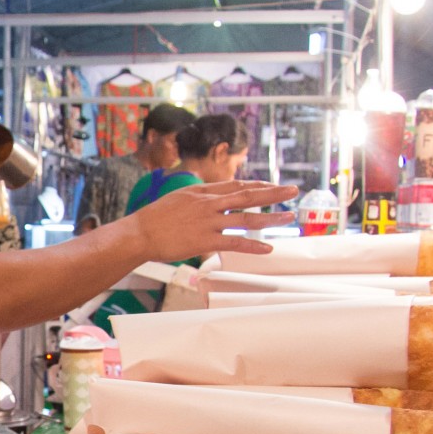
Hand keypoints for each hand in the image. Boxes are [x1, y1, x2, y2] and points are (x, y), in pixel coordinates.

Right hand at [130, 180, 297, 261]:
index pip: (237, 185)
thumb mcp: (178, 198)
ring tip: (289, 218)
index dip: (258, 185)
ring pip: (247, 218)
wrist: (139, 233)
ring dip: (271, 218)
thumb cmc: (154, 218)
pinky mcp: (204, 240)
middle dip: (273, 193)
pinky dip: (253, 245)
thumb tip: (211, 200)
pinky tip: (268, 248)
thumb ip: (198, 199)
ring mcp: (208, 222)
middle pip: (248, 195)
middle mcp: (208, 203)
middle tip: (293, 191)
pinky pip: (234, 242)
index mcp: (202, 192)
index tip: (273, 186)